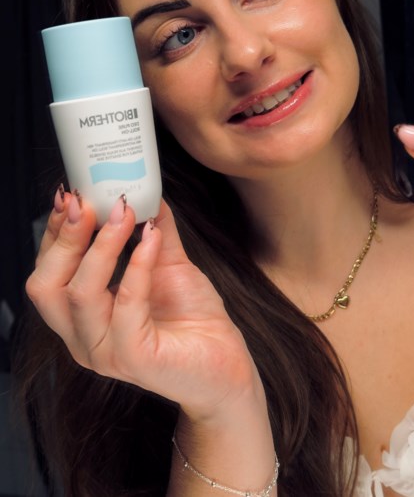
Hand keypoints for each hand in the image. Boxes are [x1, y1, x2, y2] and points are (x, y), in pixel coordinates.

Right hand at [27, 191, 258, 419]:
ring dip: (102, 246)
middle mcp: (84, 337)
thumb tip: (146, 190)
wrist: (225, 363)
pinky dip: (137, 266)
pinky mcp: (135, 359)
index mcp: (81, 315)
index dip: (54, 232)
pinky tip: (151, 239)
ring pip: (80, 295)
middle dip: (64, 238)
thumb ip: (153, 230)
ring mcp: (106, 352)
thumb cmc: (193, 318)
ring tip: (126, 213)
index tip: (71, 194)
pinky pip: (126, 307)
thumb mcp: (168, 263)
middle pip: (47, 286)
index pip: (48, 272)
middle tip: (87, 202)